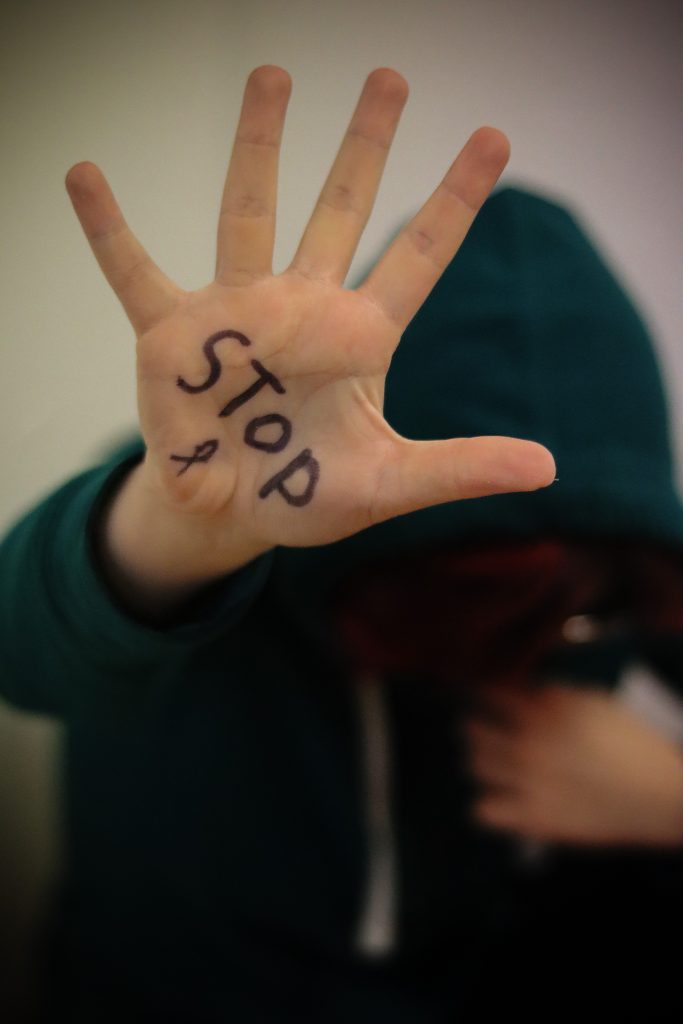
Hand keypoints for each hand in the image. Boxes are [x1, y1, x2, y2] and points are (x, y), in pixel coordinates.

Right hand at [65, 67, 553, 580]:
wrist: (232, 510)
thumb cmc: (308, 492)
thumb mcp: (389, 484)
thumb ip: (458, 467)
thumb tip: (546, 469)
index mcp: (358, 339)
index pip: (418, 255)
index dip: (455, 199)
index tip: (494, 136)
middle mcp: (301, 308)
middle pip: (339, 210)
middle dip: (365, 145)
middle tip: (390, 75)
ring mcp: (235, 314)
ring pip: (247, 213)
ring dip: (260, 145)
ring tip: (273, 73)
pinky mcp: (172, 337)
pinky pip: (135, 272)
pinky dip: (109, 230)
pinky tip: (85, 175)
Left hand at [466, 683, 682, 846]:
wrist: (661, 797)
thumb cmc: (633, 745)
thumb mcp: (596, 703)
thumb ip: (554, 694)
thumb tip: (523, 692)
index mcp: (544, 714)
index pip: (491, 695)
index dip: (483, 693)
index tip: (480, 695)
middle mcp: (528, 745)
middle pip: (474, 730)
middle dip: (475, 724)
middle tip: (478, 725)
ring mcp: (527, 784)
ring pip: (476, 766)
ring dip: (480, 759)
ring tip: (488, 759)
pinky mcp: (533, 819)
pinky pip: (484, 811)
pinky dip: (486, 803)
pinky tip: (498, 797)